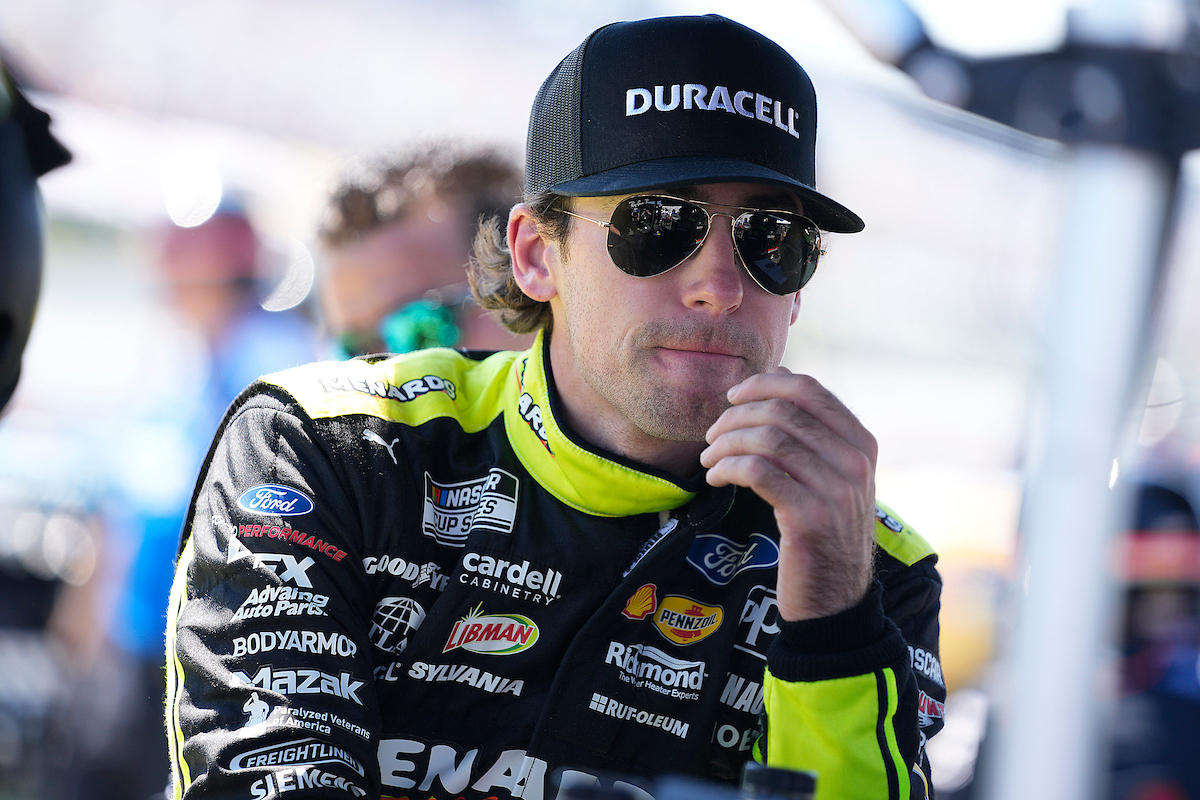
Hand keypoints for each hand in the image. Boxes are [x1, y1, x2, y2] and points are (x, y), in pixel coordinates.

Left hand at [700, 367, 876, 621]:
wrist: (835, 599)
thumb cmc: (823, 530)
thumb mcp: (830, 476)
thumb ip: (811, 430)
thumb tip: (780, 374)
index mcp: (861, 443)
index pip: (808, 389)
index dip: (763, 384)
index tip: (732, 397)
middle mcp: (854, 462)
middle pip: (781, 411)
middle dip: (735, 417)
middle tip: (711, 435)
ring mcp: (835, 490)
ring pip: (767, 439)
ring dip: (725, 444)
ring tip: (709, 459)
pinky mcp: (809, 518)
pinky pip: (757, 472)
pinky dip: (727, 468)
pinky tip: (715, 478)